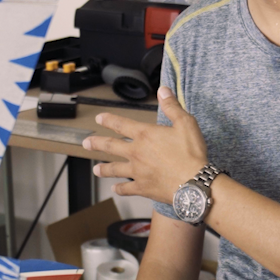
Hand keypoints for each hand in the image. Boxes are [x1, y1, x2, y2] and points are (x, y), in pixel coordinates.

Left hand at [83, 87, 209, 203]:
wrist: (193, 182)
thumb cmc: (191, 153)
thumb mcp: (186, 123)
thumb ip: (172, 106)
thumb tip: (163, 90)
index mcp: (145, 135)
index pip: (121, 124)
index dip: (108, 119)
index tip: (99, 118)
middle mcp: (136, 152)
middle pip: (110, 146)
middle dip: (97, 143)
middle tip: (86, 142)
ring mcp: (137, 171)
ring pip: (114, 169)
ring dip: (104, 168)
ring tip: (95, 169)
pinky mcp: (142, 187)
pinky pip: (126, 188)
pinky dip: (120, 189)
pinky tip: (115, 189)